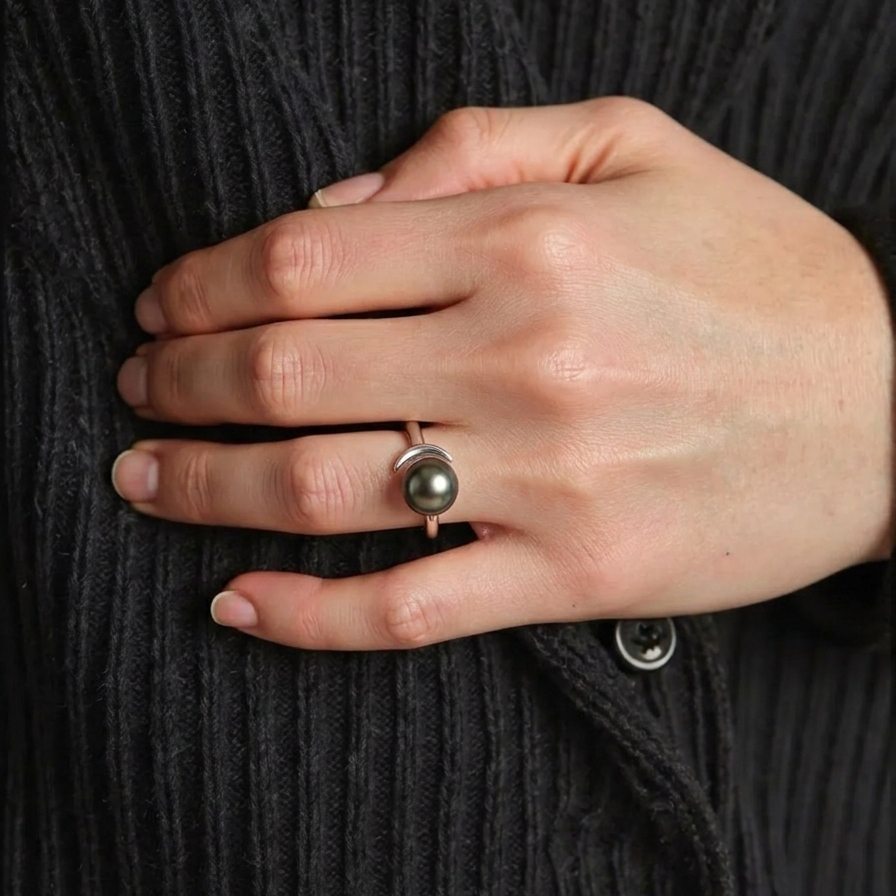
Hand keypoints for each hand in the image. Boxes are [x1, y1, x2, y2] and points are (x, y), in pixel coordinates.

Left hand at [112, 98, 894, 649]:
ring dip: (207, 489)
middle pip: (286, 372)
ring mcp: (549, 481)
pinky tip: (236, 601)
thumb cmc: (762, 271)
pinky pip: (408, 609)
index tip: (160, 303)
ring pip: (324, 493)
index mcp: (532, 240)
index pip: (304, 258)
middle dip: (178, 381)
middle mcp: (526, 358)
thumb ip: (472, 146)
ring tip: (145, 481)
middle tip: (135, 389)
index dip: (201, 281)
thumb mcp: (635, 148)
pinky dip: (306, 614)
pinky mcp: (577, 576)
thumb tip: (333, 207)